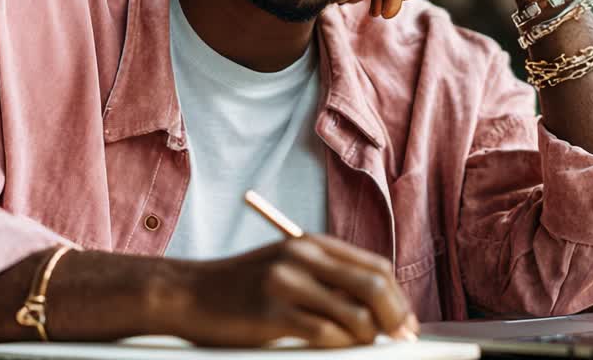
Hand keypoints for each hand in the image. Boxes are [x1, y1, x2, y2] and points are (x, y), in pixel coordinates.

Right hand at [177, 235, 418, 347]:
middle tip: (400, 340)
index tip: (405, 322)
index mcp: (310, 243)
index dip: (398, 297)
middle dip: (395, 317)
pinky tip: (337, 349)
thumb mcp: (285, 266)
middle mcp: (302, 256)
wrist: (187, 294)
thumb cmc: (240, 288)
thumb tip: (377, 306)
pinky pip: (325, 334)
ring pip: (355, 313)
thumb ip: (325, 276)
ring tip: (363, 347)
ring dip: (368, 337)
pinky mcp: (271, 313)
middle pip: (373, 285)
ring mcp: (286, 283)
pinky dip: (341, 346)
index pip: (374, 266)